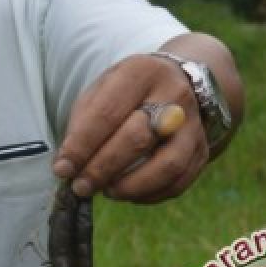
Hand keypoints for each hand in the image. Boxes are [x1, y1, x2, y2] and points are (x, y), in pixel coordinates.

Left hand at [53, 54, 207, 203]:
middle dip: (102, 168)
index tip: (62, 168)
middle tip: (80, 186)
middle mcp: (173, 95)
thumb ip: (83, 122)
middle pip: (137, 138)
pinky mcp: (202, 149)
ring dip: (131, 186)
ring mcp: (193, 124)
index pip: (107, 113)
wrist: (178, 81)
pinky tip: (128, 194)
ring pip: (167, 165)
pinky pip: (179, 180)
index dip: (82, 145)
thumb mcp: (102, 89)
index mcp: (140, 73)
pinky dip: (150, 194)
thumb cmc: (128, 91)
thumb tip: (67, 165)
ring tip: (106, 192)